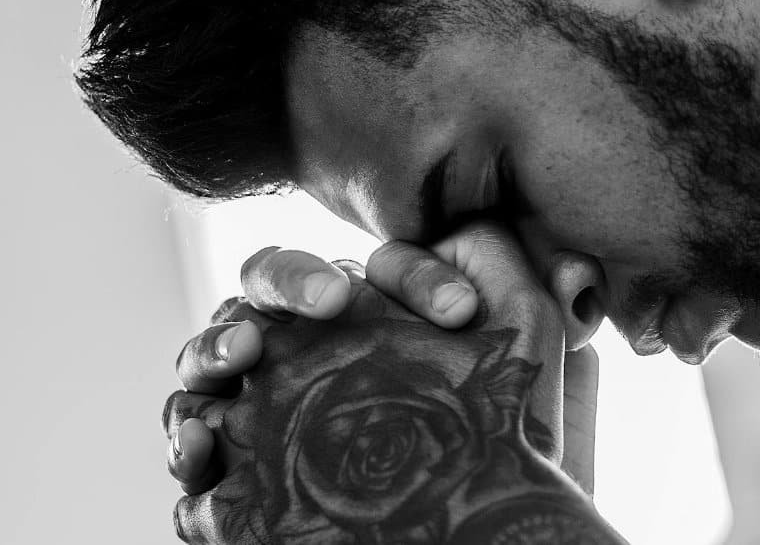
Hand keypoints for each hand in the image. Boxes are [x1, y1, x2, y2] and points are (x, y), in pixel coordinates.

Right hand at [163, 223, 599, 542]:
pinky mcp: (235, 488)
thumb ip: (541, 319)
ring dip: (215, 347)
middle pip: (265, 293)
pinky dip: (187, 447)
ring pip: (208, 363)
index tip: (459, 312)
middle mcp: (303, 357)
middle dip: (286, 282)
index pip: (375, 271)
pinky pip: (191, 463)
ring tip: (245, 355)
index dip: (411, 278)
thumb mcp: (530, 394)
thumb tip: (572, 271)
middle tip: (332, 301)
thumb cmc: (500, 466)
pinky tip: (203, 447)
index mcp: (367, 322)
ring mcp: (258, 418)